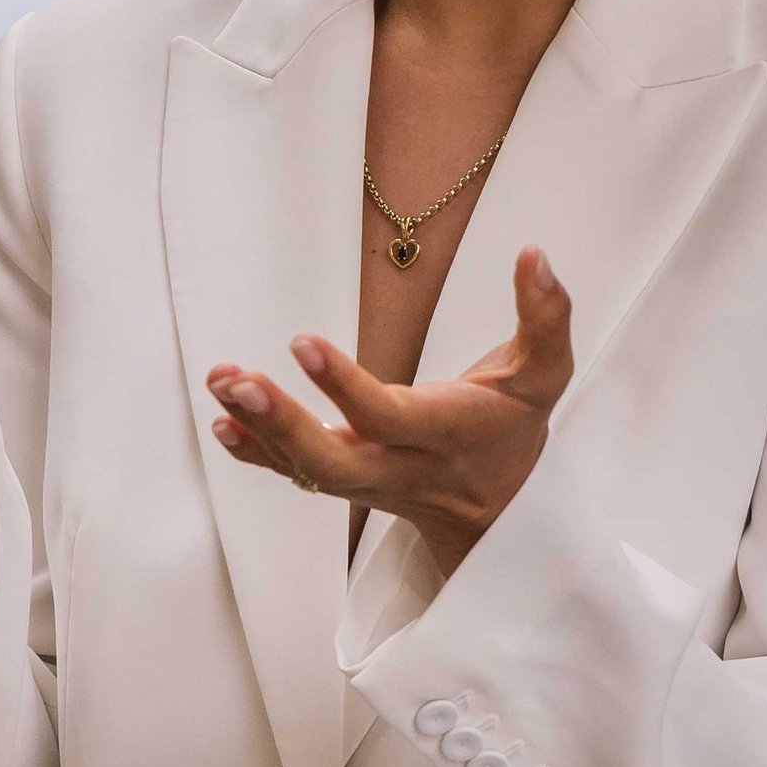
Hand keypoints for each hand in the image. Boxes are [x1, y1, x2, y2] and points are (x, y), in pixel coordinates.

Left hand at [206, 247, 572, 576]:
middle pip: (334, 461)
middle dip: (281, 423)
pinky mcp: (347, 481)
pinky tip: (223, 420)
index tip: (301, 343)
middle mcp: (400, 466)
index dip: (344, 385)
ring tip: (221, 381)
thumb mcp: (546, 374)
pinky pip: (295, 474)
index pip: (390, 416)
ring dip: (258, 428)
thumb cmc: (514, 429)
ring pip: (307, 470)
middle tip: (237, 380)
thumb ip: (545, 316)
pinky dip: (256, 452)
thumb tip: (533, 255)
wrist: (501, 511)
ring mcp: (369, 482)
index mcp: (447, 433)